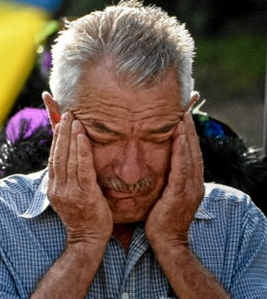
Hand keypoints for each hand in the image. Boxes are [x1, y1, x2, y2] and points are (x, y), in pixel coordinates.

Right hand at [47, 112, 111, 246]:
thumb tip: (70, 157)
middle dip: (61, 131)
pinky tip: (83, 136)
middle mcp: (57, 186)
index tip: (58, 118)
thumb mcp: (69, 195)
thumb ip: (68, 177)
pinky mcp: (84, 194)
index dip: (55, 136)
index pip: (52, 155)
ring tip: (74, 119)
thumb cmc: (83, 216)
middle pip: (58, 152)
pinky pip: (82, 168)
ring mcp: (69, 191)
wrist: (87, 241)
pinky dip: (82, 150)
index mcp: (53, 185)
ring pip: (68, 158)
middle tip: (67, 112)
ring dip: (70, 136)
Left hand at [145, 111, 203, 249]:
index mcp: (191, 183)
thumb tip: (157, 161)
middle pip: (194, 150)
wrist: (166, 242)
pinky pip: (182, 168)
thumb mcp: (166, 194)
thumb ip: (166, 178)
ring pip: (191, 155)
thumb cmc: (161, 218)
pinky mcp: (180, 194)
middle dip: (189, 129)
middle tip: (184, 109)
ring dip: (187, 134)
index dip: (188, 134)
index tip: (183, 115)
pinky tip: (178, 137)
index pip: (191, 152)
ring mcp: (190, 189)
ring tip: (182, 116)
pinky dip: (182, 151)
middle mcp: (194, 183)